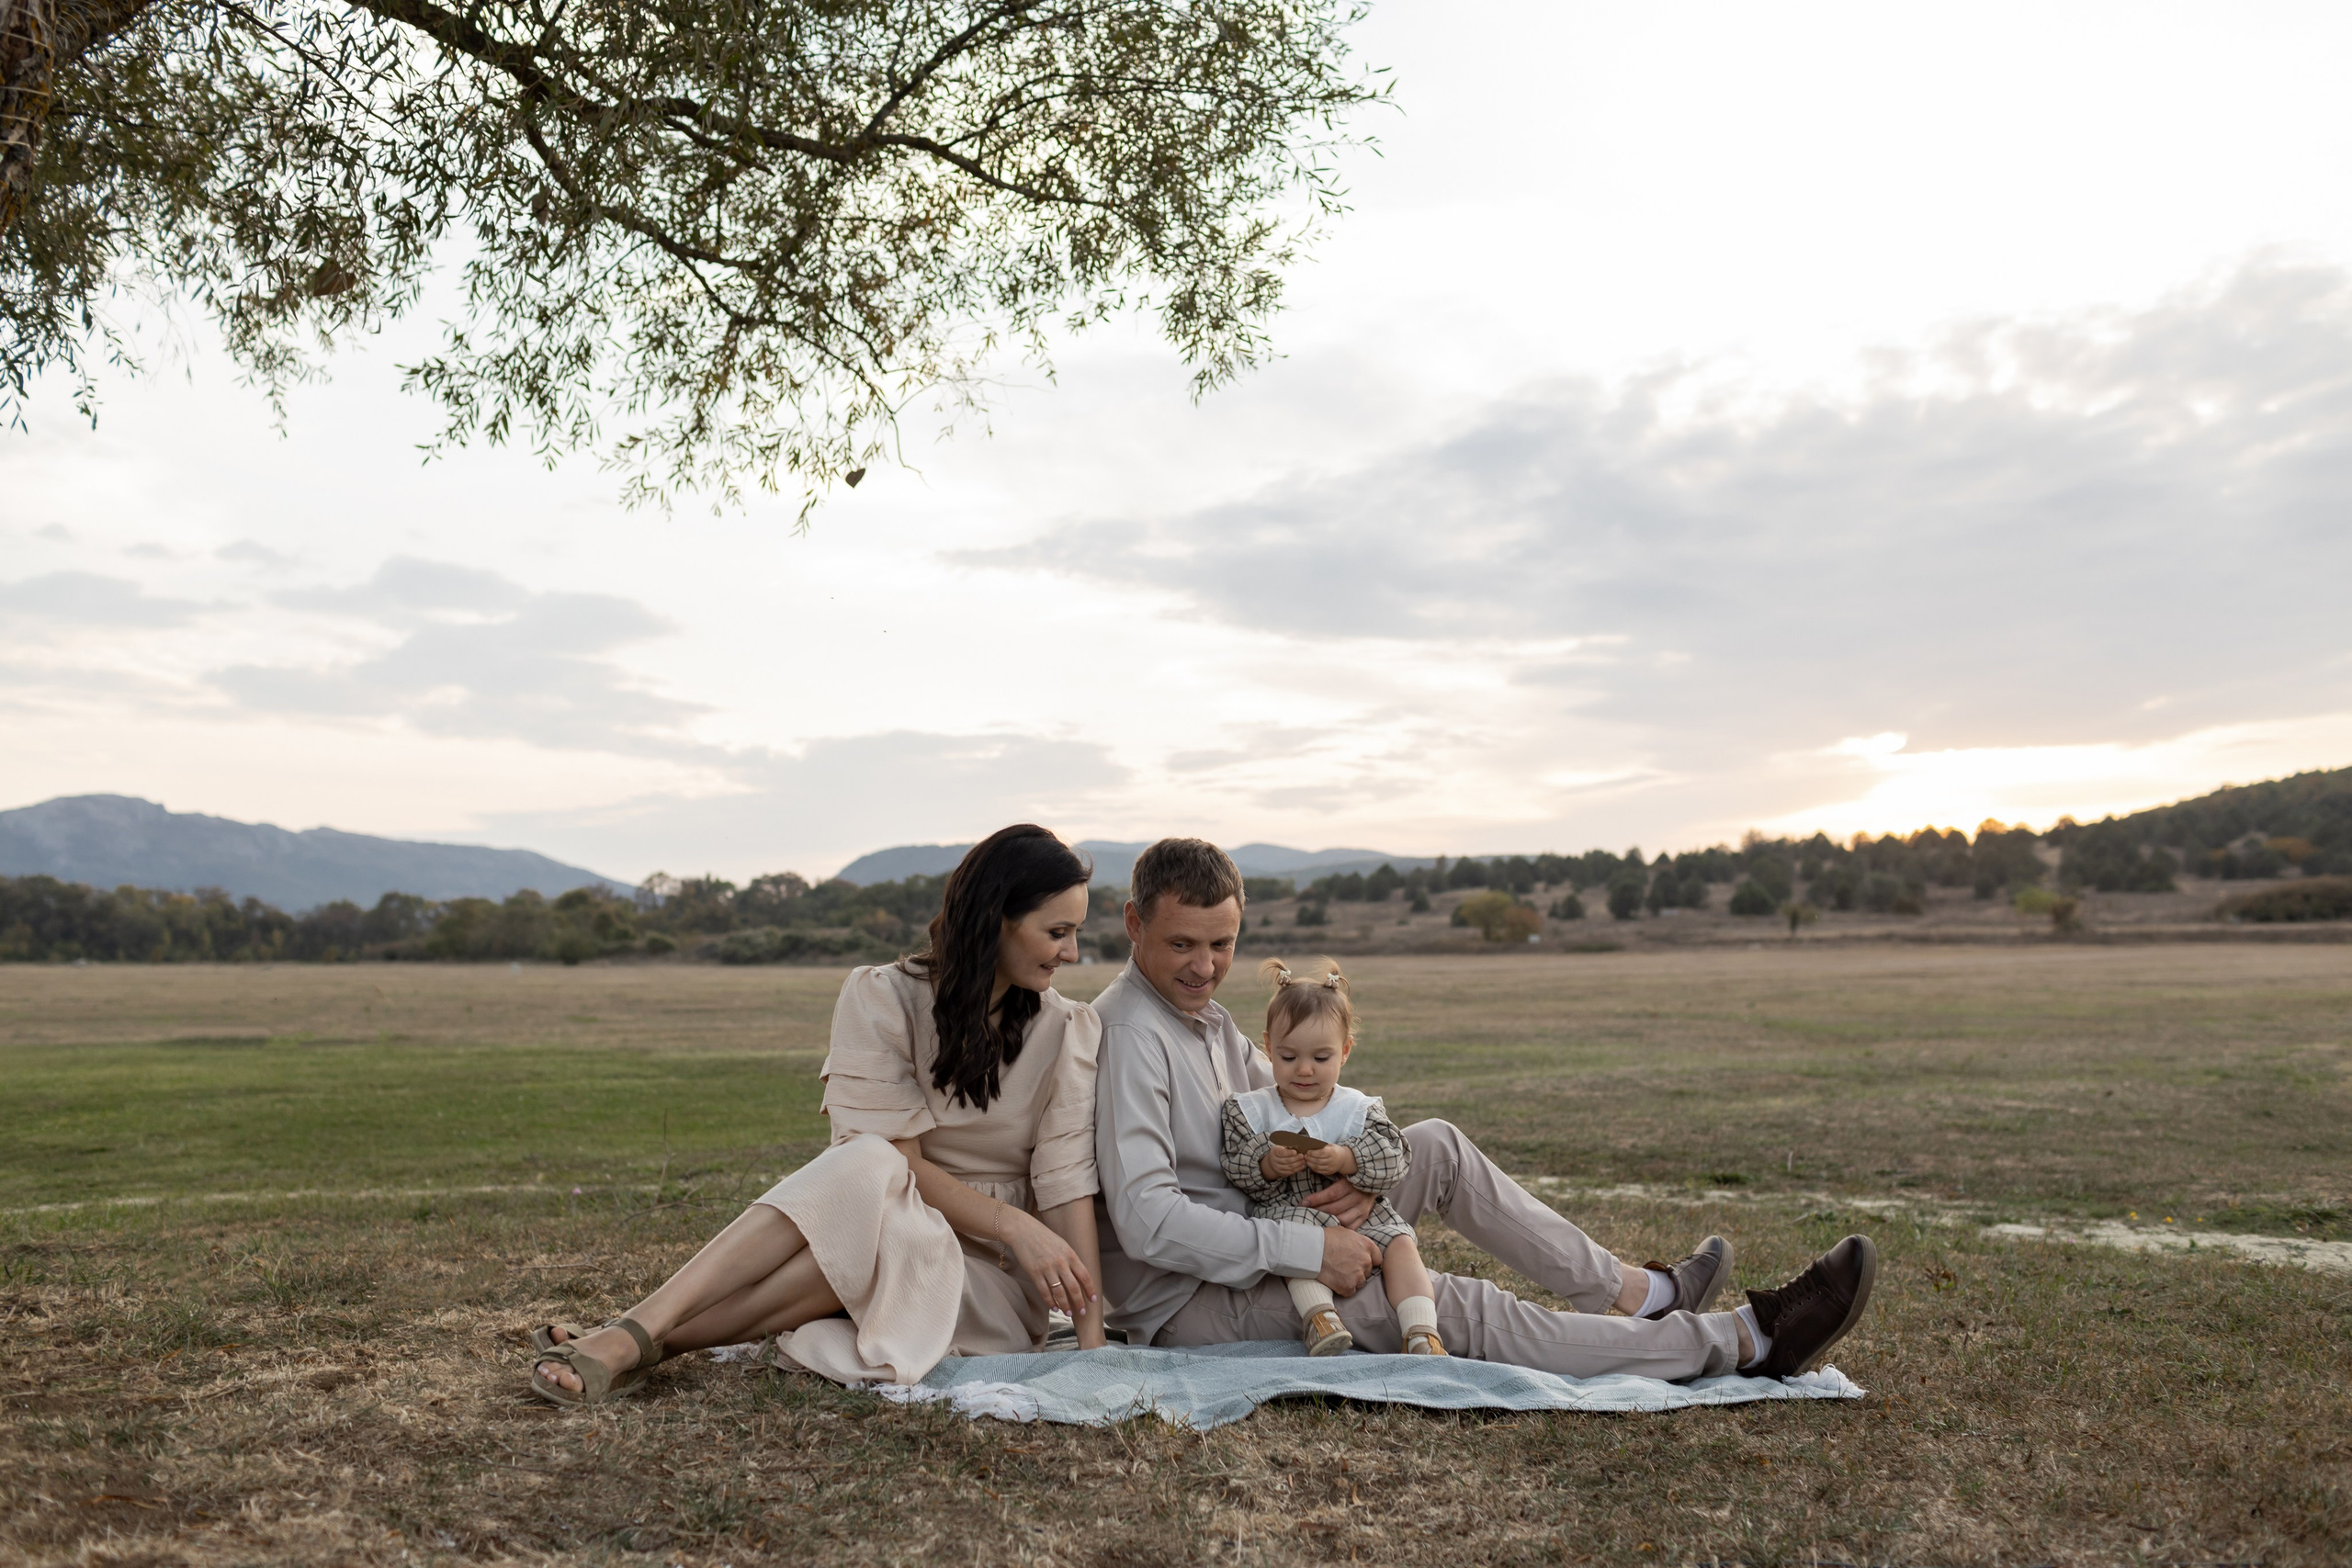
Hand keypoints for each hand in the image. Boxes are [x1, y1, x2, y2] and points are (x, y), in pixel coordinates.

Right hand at [997, 1203, 1095, 1318]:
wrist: (1023, 1230)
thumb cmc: (1044, 1237)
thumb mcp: (1062, 1245)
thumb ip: (1071, 1259)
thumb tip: (1079, 1276)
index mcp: (1070, 1254)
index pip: (1085, 1276)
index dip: (1090, 1289)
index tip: (1093, 1299)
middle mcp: (1060, 1262)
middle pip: (1074, 1287)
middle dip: (1079, 1302)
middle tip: (1082, 1312)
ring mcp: (1047, 1269)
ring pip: (1059, 1293)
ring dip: (1065, 1306)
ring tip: (1068, 1313)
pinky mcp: (1034, 1273)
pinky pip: (1044, 1292)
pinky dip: (1050, 1302)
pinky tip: (1054, 1307)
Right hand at [1260, 1145, 1306, 1178]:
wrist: (1272, 1162)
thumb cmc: (1279, 1153)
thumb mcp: (1281, 1148)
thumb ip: (1288, 1148)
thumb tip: (1298, 1147)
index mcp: (1274, 1152)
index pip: (1281, 1153)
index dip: (1289, 1153)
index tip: (1295, 1152)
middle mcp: (1274, 1161)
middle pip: (1286, 1160)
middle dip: (1296, 1158)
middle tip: (1302, 1156)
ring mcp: (1277, 1168)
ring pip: (1289, 1167)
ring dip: (1298, 1164)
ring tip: (1303, 1161)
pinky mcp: (1281, 1173)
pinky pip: (1290, 1172)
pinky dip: (1297, 1169)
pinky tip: (1302, 1166)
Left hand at [1302, 1177, 1375, 1228]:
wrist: (1373, 1181)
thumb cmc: (1352, 1176)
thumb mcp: (1343, 1172)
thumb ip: (1330, 1175)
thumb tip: (1311, 1172)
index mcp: (1351, 1185)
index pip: (1331, 1194)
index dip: (1316, 1199)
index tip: (1303, 1202)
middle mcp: (1358, 1198)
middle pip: (1334, 1208)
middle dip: (1317, 1211)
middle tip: (1305, 1212)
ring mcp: (1362, 1209)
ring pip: (1342, 1220)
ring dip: (1327, 1220)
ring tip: (1315, 1220)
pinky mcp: (1364, 1217)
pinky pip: (1351, 1227)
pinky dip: (1339, 1228)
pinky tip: (1329, 1226)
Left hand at [1304, 1143, 1357, 1176]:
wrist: (1344, 1159)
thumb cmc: (1334, 1150)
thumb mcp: (1330, 1146)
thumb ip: (1322, 1146)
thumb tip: (1310, 1146)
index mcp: (1332, 1152)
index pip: (1321, 1153)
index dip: (1313, 1153)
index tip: (1308, 1151)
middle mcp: (1332, 1161)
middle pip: (1318, 1161)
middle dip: (1310, 1159)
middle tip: (1304, 1156)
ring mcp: (1331, 1168)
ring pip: (1318, 1167)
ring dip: (1310, 1164)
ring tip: (1306, 1160)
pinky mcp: (1329, 1172)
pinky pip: (1319, 1171)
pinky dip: (1313, 1168)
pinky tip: (1310, 1165)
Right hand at [1316, 1224, 1380, 1295]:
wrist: (1312, 1251)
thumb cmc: (1325, 1238)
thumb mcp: (1345, 1232)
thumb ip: (1356, 1241)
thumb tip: (1356, 1244)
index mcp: (1367, 1246)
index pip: (1377, 1258)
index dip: (1369, 1260)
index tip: (1360, 1262)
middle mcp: (1366, 1261)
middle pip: (1367, 1271)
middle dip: (1358, 1270)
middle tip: (1344, 1267)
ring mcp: (1358, 1275)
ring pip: (1360, 1282)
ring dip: (1351, 1280)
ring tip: (1338, 1274)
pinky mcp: (1348, 1286)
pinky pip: (1350, 1291)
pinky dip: (1343, 1288)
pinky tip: (1335, 1281)